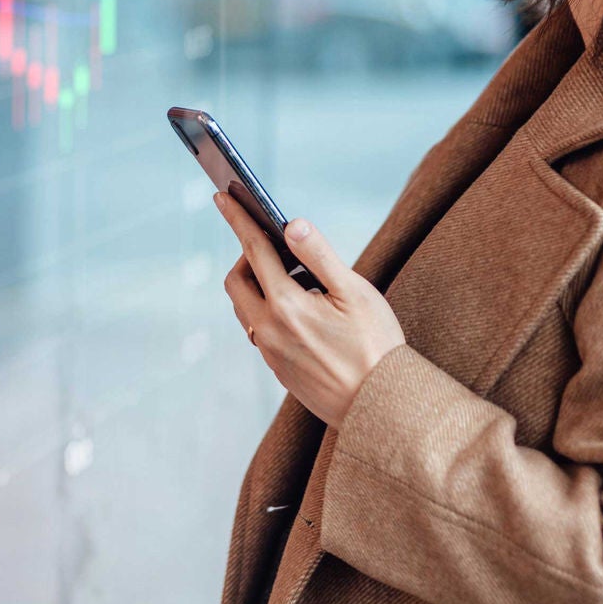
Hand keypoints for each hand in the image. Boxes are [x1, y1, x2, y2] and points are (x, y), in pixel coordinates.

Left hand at [215, 192, 407, 427]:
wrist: (381, 407)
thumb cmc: (375, 346)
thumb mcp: (354, 293)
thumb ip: (319, 255)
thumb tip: (291, 223)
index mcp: (286, 306)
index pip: (253, 250)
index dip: (238, 219)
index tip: (221, 195)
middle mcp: (268, 330)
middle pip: (237, 281)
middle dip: (247, 256)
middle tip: (276, 246)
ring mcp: (270, 352)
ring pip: (244, 308)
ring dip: (257, 285)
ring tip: (296, 278)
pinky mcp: (277, 368)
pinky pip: (258, 329)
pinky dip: (268, 308)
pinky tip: (300, 308)